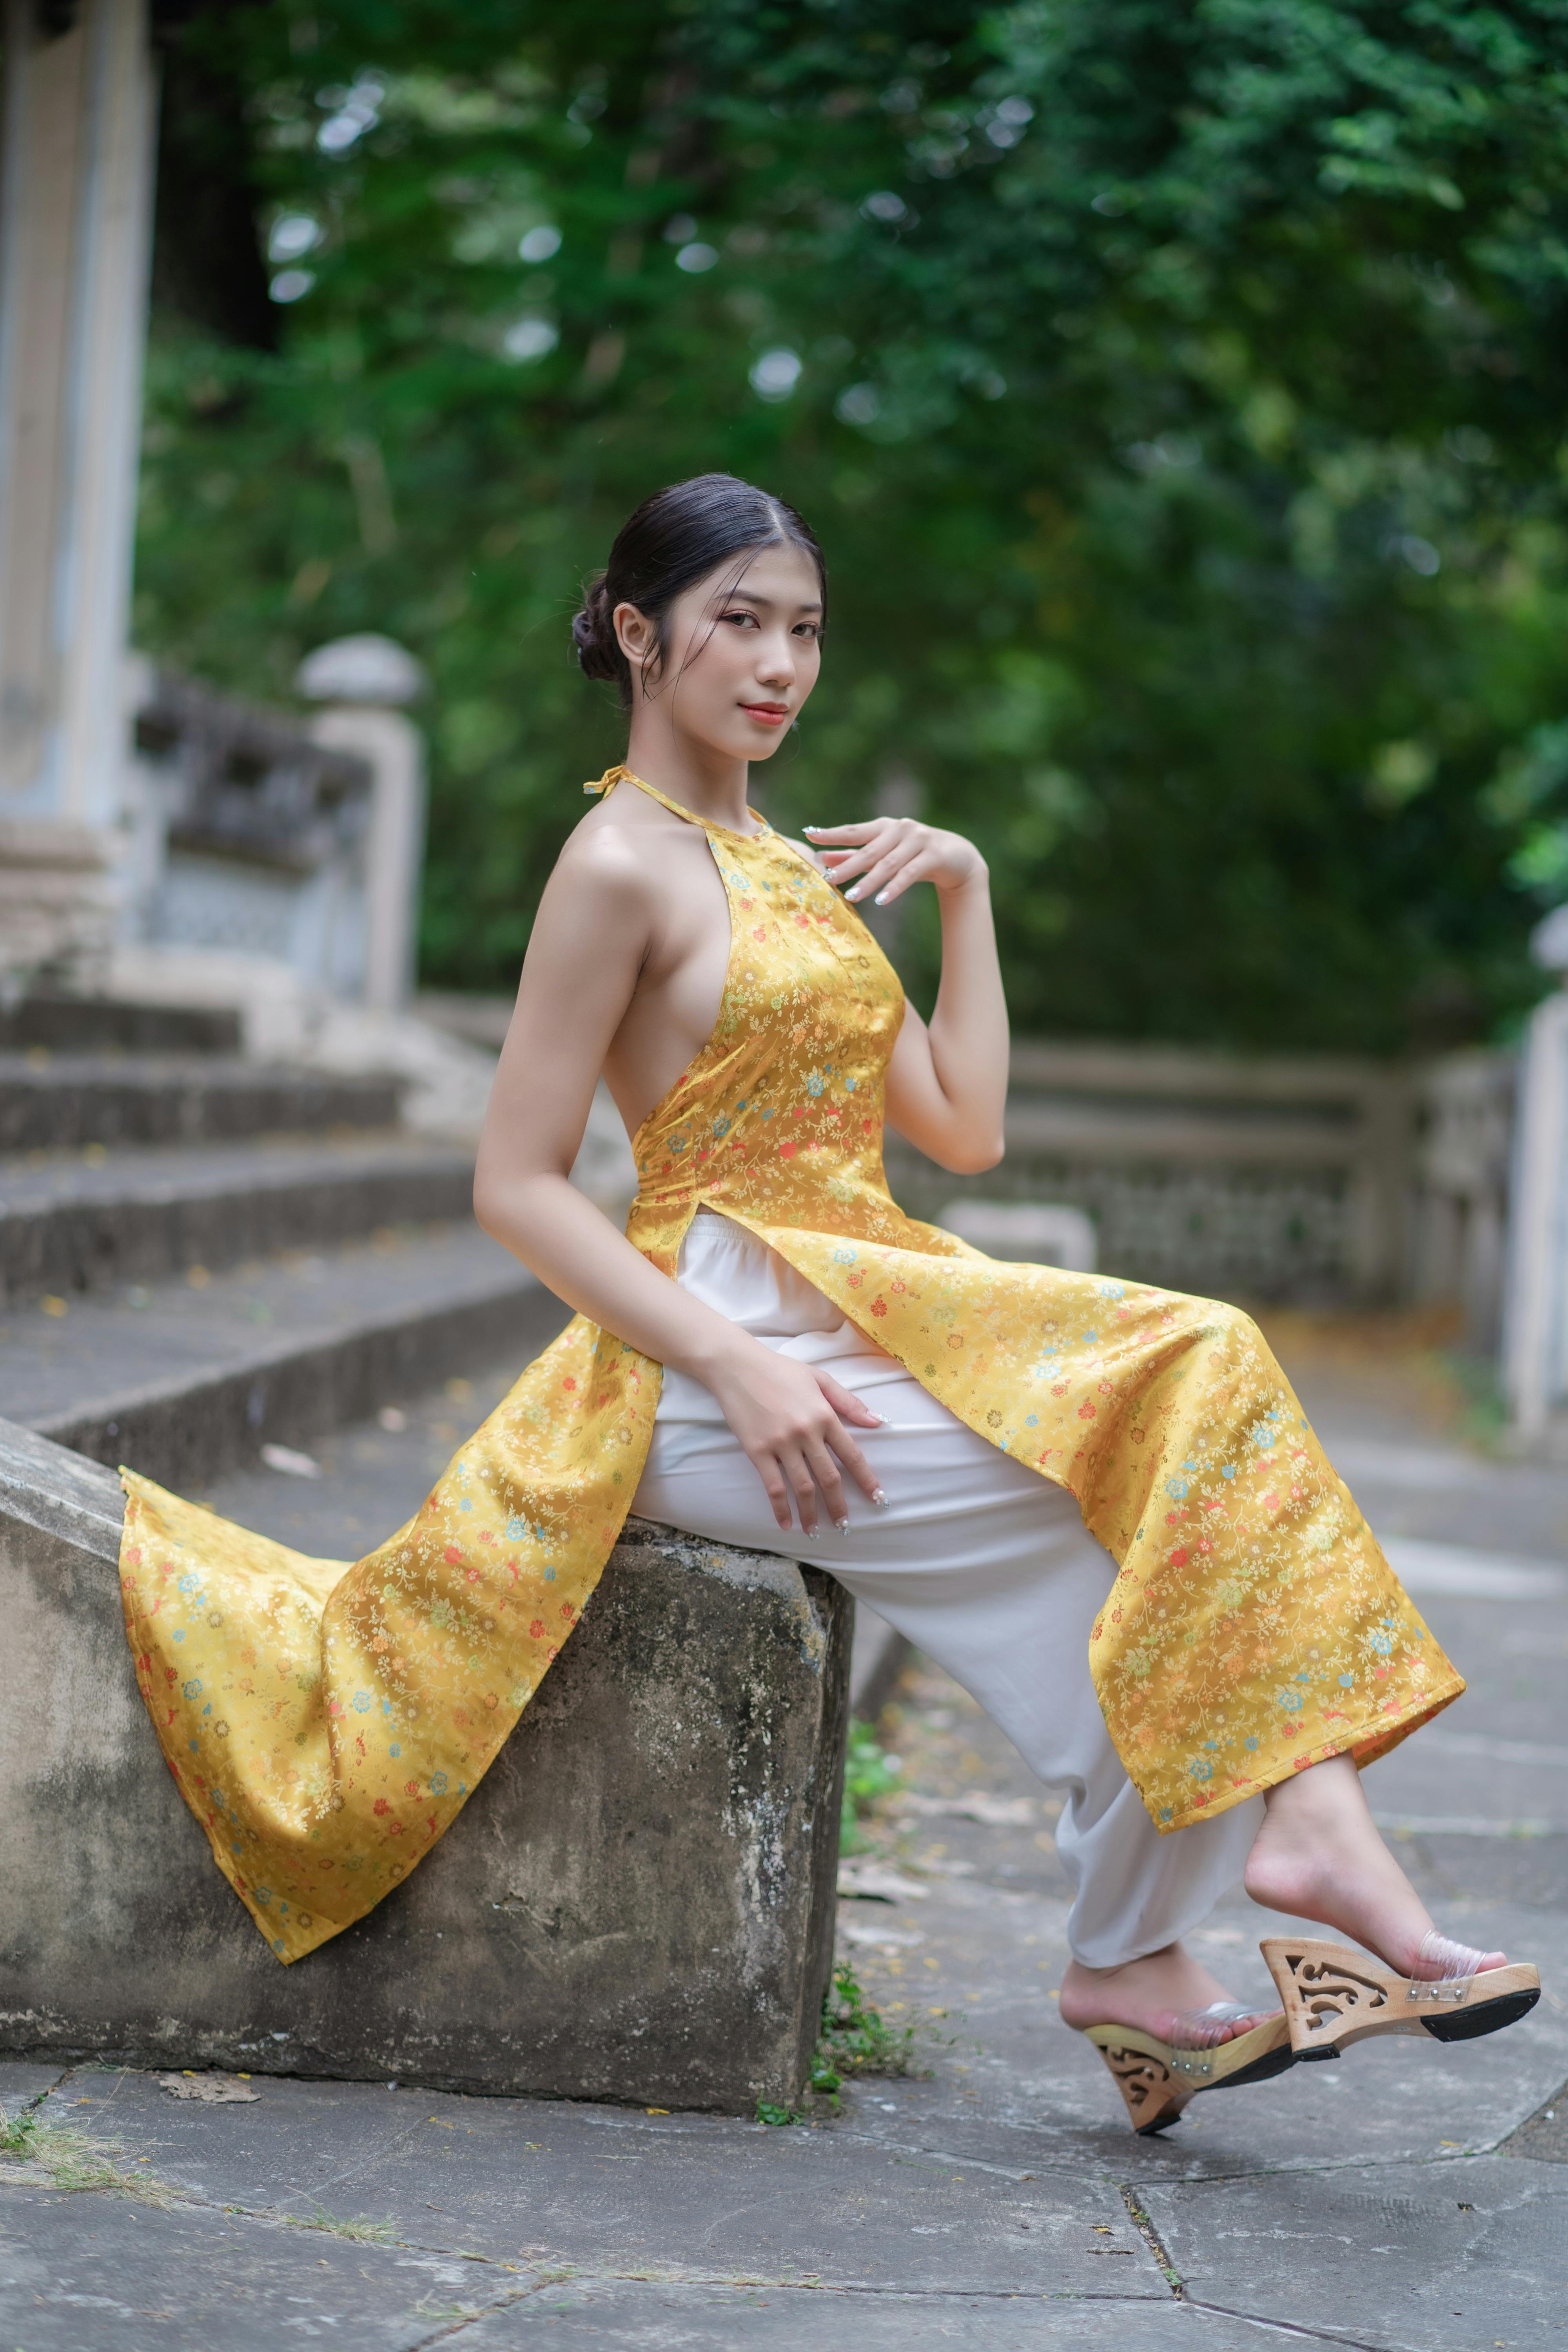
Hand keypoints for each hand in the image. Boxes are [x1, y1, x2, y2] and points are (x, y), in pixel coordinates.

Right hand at [702, 1337, 886, 1534]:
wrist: (737, 1366)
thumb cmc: (780, 1370)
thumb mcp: (820, 1378)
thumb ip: (848, 1402)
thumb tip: (877, 1422)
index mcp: (824, 1415)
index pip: (851, 1454)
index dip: (865, 1479)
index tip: (877, 1498)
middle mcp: (806, 1432)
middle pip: (829, 1477)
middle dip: (839, 1505)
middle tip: (845, 1525)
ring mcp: (781, 1444)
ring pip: (802, 1487)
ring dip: (811, 1513)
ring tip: (816, 1530)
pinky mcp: (757, 1451)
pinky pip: (773, 1487)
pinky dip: (781, 1509)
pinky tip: (786, 1524)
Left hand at [803, 816, 985, 907]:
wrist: (958, 857)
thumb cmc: (914, 855)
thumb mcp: (884, 854)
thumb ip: (854, 855)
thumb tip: (822, 859)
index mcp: (884, 826)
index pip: (853, 830)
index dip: (832, 834)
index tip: (809, 834)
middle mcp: (900, 829)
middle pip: (869, 850)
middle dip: (847, 865)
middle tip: (828, 878)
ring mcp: (919, 840)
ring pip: (888, 864)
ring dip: (869, 881)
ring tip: (851, 896)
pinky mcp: (934, 855)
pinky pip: (910, 873)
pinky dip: (894, 887)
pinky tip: (881, 900)